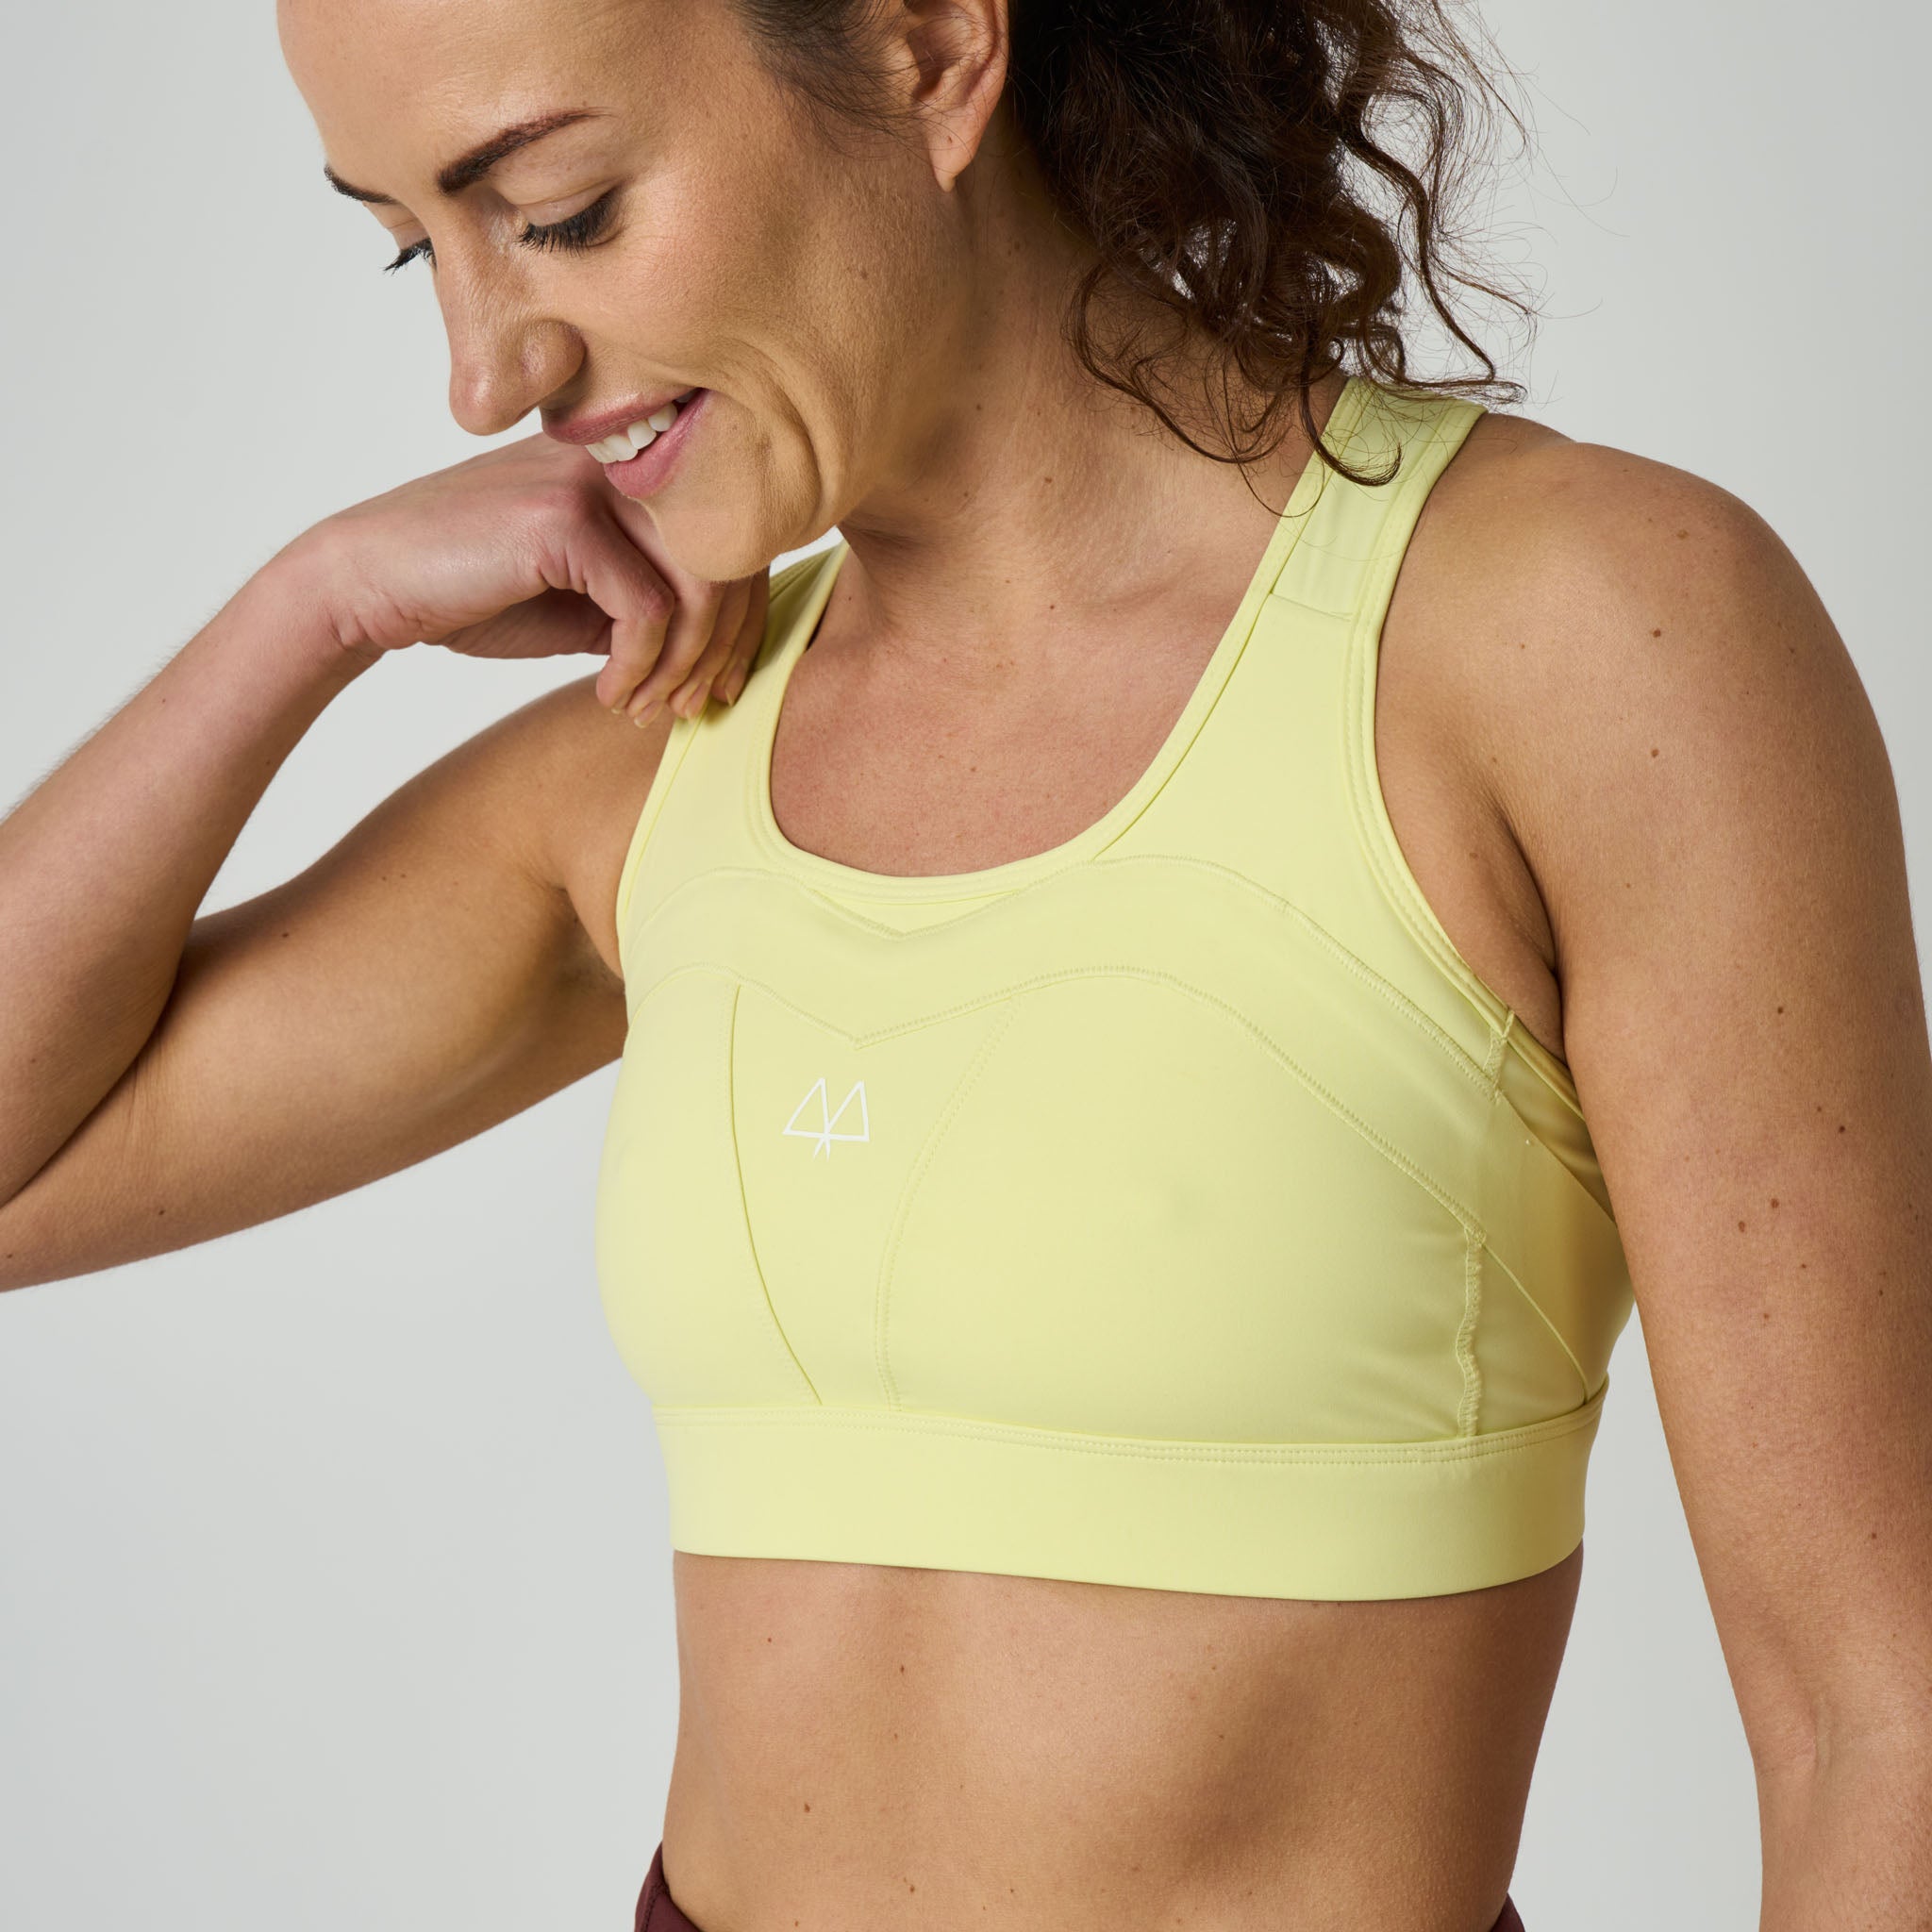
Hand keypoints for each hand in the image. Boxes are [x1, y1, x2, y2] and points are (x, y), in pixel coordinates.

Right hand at [276, 430, 768, 721]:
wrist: (369, 584)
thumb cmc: (471, 592)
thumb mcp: (583, 603)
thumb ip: (649, 605)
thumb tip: (726, 647)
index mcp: (628, 468)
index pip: (727, 540)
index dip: (742, 624)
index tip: (718, 689)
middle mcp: (619, 460)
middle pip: (729, 559)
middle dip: (724, 652)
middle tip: (695, 709)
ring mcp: (591, 480)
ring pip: (700, 585)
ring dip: (684, 667)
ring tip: (649, 708)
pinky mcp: (561, 517)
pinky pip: (647, 609)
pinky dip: (640, 668)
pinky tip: (610, 695)